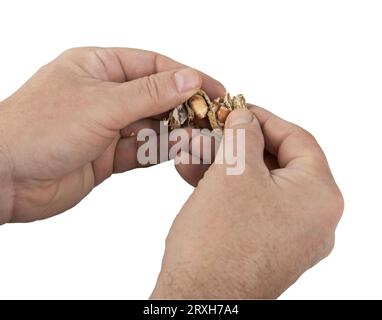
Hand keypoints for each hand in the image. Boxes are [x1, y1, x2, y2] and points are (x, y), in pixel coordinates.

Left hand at [0, 47, 224, 223]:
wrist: (5, 178)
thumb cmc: (39, 128)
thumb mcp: (101, 103)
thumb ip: (149, 93)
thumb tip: (189, 78)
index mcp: (98, 67)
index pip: (153, 66)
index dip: (186, 76)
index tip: (214, 89)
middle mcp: (104, 95)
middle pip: (156, 97)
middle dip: (183, 108)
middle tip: (211, 119)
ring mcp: (107, 126)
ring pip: (151, 126)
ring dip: (174, 132)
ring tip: (197, 139)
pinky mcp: (107, 155)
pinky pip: (141, 150)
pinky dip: (159, 151)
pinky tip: (176, 151)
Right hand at [151, 106, 343, 298]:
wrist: (198, 299)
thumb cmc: (219, 242)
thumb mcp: (232, 170)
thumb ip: (242, 134)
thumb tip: (244, 117)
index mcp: (320, 197)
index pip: (298, 140)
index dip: (264, 119)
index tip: (238, 110)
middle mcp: (311, 219)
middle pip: (274, 163)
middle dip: (234, 143)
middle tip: (210, 130)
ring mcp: (288, 235)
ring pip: (255, 184)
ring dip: (222, 164)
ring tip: (191, 150)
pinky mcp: (264, 245)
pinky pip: (247, 205)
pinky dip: (223, 188)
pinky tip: (193, 173)